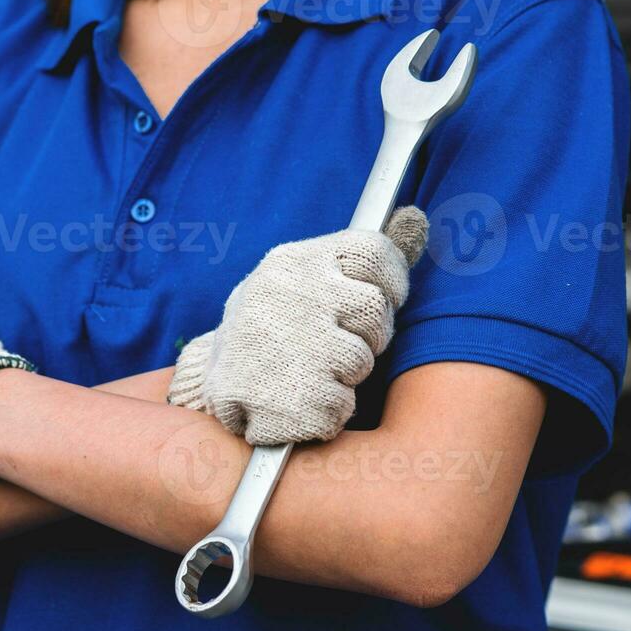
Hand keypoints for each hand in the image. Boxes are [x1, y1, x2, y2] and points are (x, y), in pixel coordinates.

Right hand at [167, 207, 427, 444]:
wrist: (212, 382)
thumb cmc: (274, 325)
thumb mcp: (305, 279)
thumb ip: (361, 259)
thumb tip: (418, 220)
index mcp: (292, 262)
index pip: (371, 252)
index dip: (391, 279)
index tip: (387, 296)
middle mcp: (290, 295)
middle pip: (374, 309)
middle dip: (367, 333)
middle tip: (335, 341)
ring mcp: (290, 346)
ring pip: (361, 360)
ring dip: (345, 375)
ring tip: (308, 371)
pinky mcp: (290, 398)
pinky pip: (343, 406)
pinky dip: (328, 410)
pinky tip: (299, 400)